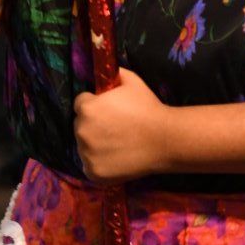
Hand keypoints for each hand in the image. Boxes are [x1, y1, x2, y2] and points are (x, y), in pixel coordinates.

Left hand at [74, 68, 171, 182]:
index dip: (94, 104)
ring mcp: (86, 154)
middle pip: (80, 125)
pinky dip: (99, 162)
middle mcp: (82, 131)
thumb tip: (105, 71)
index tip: (107, 109)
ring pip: (84, 145)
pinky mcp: (93, 173)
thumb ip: (113, 74)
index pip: (81, 103)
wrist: (164, 139)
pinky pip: (89, 165)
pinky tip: (116, 156)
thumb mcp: (131, 81)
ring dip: (94, 143)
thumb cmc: (147, 107)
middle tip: (113, 126)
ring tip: (116, 142)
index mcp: (87, 108)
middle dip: (92, 123)